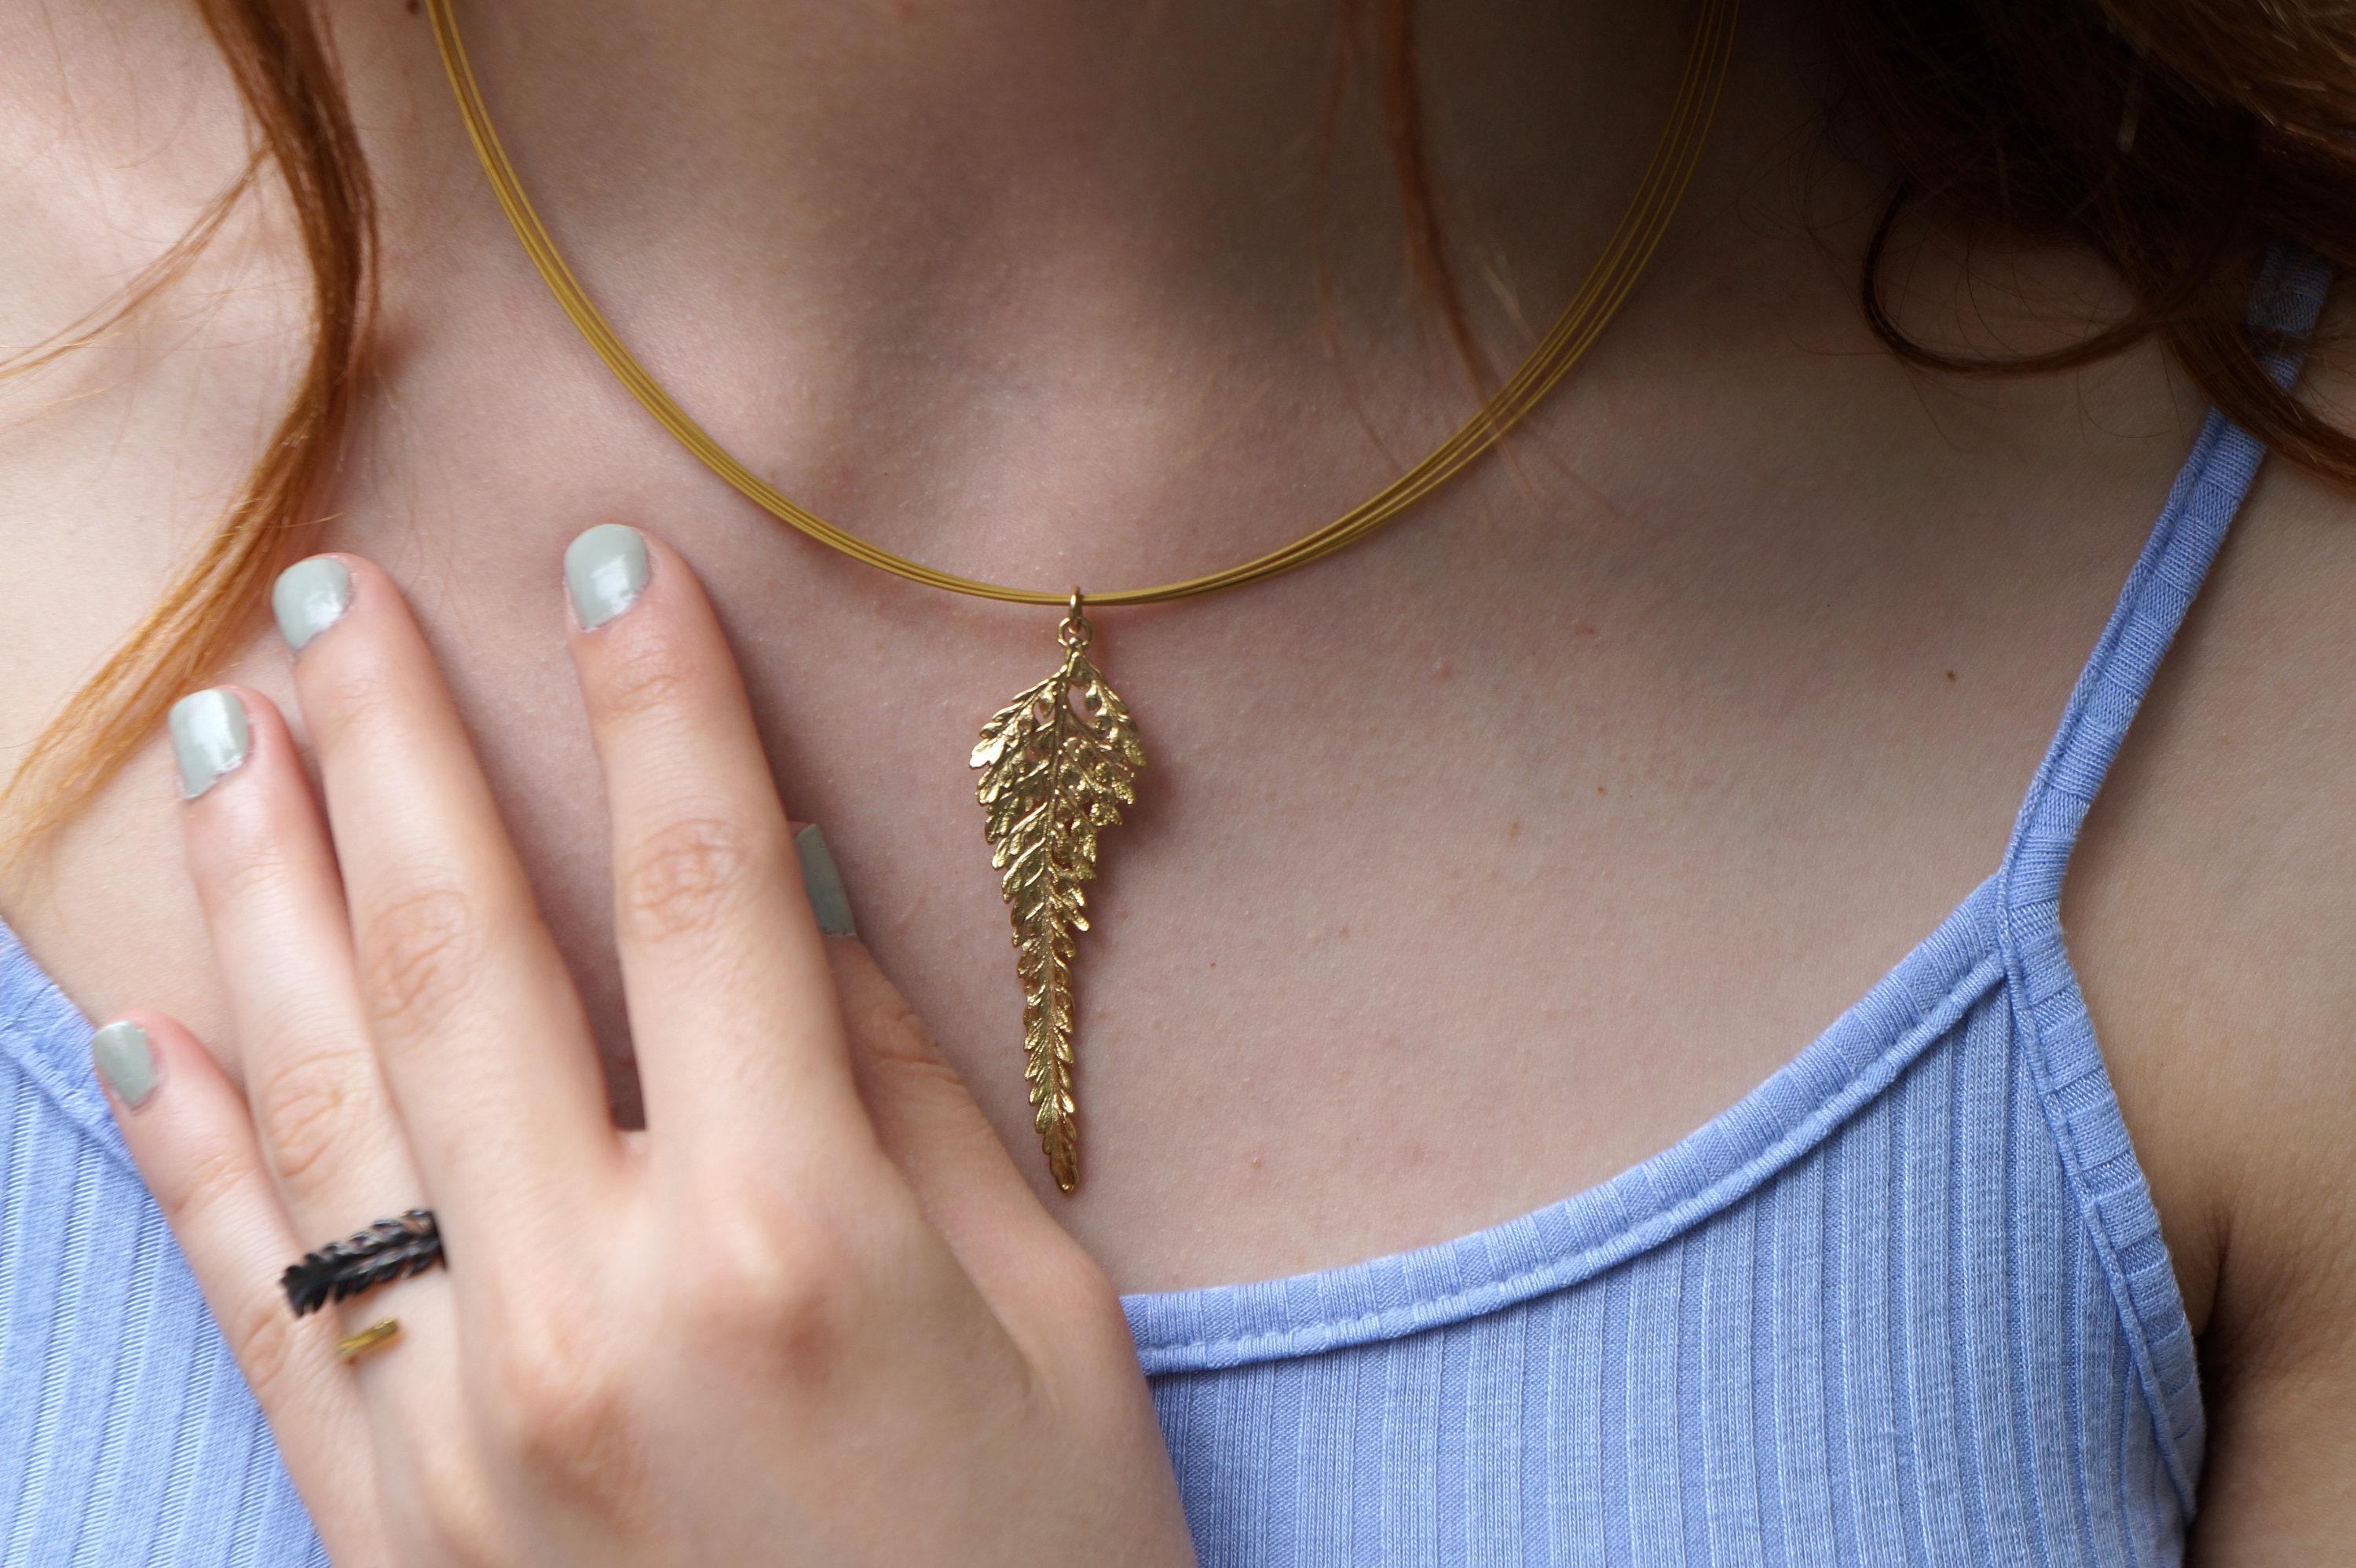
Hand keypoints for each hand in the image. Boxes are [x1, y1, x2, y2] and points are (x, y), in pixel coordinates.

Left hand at [89, 526, 1196, 1565]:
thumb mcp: (1046, 1315)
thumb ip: (904, 1088)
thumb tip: (785, 889)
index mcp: (794, 1237)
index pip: (703, 887)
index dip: (659, 700)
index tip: (614, 558)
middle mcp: (593, 1308)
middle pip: (472, 947)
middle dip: (404, 742)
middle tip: (344, 592)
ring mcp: (457, 1428)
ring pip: (327, 1088)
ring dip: (262, 886)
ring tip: (221, 732)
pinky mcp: (385, 1530)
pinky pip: (261, 1298)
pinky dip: (188, 1148)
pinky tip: (142, 1018)